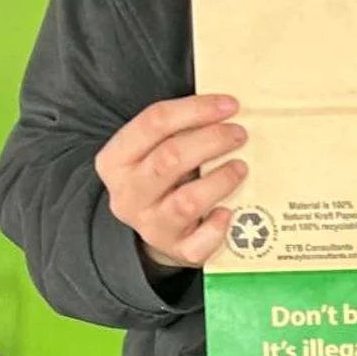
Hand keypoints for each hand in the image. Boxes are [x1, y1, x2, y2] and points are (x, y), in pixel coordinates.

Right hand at [96, 93, 246, 272]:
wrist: (157, 229)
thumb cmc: (163, 178)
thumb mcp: (155, 149)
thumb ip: (179, 129)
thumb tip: (227, 108)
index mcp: (115, 160)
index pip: (154, 122)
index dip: (195, 109)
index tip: (230, 105)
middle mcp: (127, 194)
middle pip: (170, 158)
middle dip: (211, 141)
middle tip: (239, 134)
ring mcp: (149, 226)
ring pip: (187, 201)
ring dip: (221, 180)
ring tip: (241, 167)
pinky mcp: (175, 250)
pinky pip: (199, 243)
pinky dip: (218, 228)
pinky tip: (229, 213)